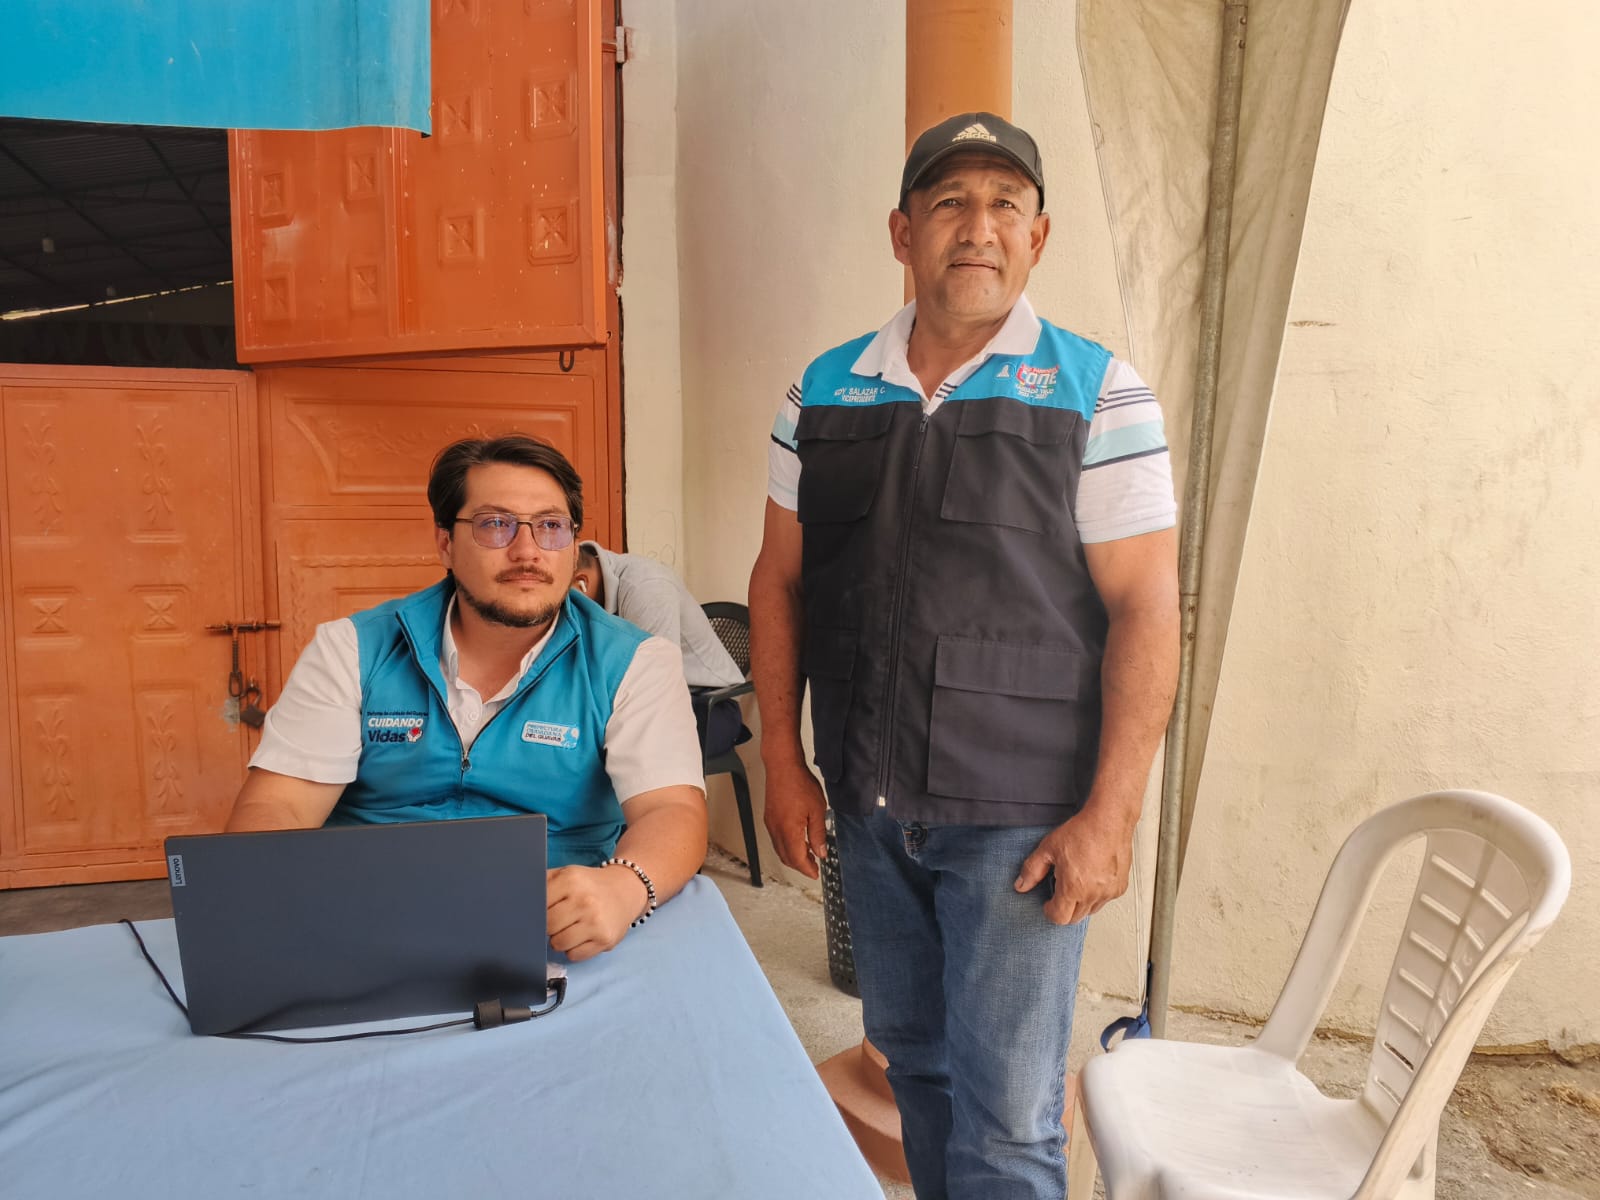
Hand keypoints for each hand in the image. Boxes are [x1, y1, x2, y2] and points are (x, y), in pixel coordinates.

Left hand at [546, 864, 647, 960]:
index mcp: (571, 880)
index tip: (542, 911)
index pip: (538, 906)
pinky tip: (583, 935)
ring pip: (558, 944)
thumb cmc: (588, 885)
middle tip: (559, 919)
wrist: (626, 890)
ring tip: (571, 927)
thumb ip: (542, 884)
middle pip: (548, 927)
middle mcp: (584, 901)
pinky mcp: (605, 940)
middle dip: (549, 926)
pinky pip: (574, 955)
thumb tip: (517, 902)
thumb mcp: (566, 874)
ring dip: (560, 939)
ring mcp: (596, 922)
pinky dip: (574, 948)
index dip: (537, 911)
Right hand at [761, 759, 828, 879]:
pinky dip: (787, 846)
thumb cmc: (799, 783)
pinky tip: (797, 840)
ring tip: (808, 854)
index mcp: (789, 831)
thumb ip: (818, 834)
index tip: (816, 873)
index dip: (807, 869)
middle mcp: (776, 830)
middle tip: (814, 866)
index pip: (797, 859)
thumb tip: (821, 852)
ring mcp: (771, 824)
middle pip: (787, 858)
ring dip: (793, 856)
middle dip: (800, 865)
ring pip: (780, 850)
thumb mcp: (817, 810)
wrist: (782, 766)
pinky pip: (776, 839)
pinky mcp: (769, 818)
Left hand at [1013, 805, 1134, 925]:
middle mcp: (1093, 895)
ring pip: (1091, 910)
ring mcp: (1109, 892)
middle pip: (1075, 918)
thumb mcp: (1048, 849)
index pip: (1059, 917)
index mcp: (1073, 888)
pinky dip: (1096, 895)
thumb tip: (1021, 885)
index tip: (1047, 903)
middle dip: (1064, 909)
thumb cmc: (1082, 832)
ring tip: (1076, 882)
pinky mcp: (1120, 887)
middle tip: (1059, 892)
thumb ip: (1032, 870)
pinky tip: (1091, 878)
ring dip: (1081, 903)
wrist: (1109, 820)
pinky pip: (1105, 900)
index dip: (1049, 911)